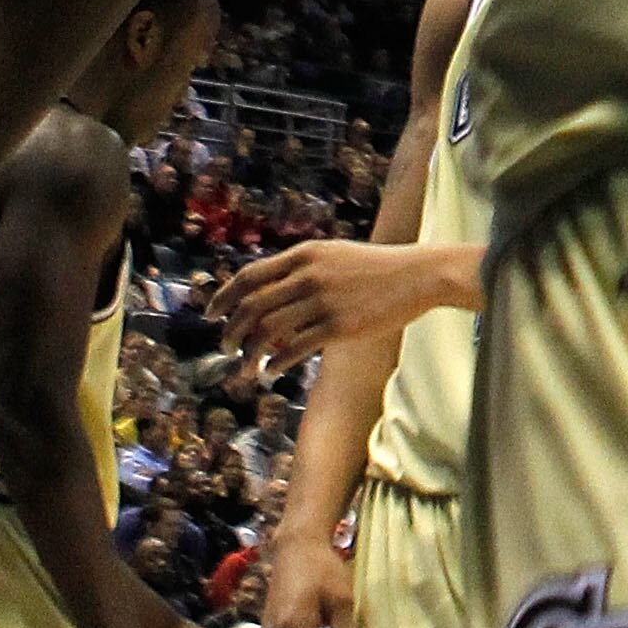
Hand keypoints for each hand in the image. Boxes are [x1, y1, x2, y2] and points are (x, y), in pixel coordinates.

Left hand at [213, 240, 479, 375]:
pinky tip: (270, 373)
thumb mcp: (334, 256)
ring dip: (248, 354)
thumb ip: (300, 270)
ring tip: (244, 368)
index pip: (249, 276)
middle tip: (225, 347)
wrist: (417, 276)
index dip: (223, 297)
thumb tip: (265, 296)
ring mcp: (323, 301)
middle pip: (252, 306)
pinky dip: (275, 364)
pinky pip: (294, 350)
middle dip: (231, 331)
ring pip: (268, 332)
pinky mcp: (339, 326)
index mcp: (304, 255)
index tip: (211, 315)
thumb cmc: (375, 269)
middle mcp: (308, 275)